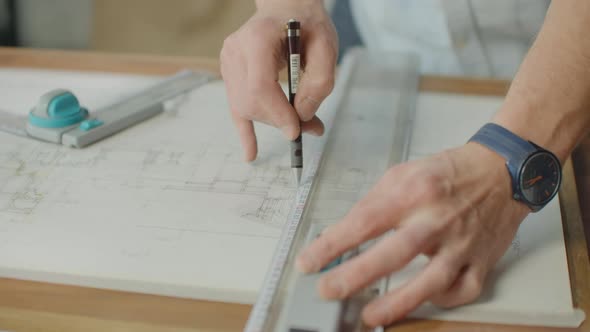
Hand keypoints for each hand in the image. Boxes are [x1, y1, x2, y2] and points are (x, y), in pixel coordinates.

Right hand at [220, 0, 337, 160]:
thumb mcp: (326, 46)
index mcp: (257, 39)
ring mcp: (228, 62)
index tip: (297, 129)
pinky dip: (245, 132)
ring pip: (245, 107)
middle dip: (279, 119)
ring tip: (299, 125)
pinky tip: (251, 153)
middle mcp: (236, 51)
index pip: (260, 86)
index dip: (278, 113)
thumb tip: (304, 117)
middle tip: (310, 127)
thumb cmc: (307, 24)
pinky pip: (235, 108)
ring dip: (272, 121)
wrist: (287, 8)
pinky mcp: (229, 74)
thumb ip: (319, 81)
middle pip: (252, 101)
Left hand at [295, 143, 529, 326]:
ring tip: (369, 317)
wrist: (502, 172)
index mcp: (413, 192)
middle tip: (327, 290)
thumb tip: (343, 234)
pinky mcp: (482, 260)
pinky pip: (462, 290)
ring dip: (398, 302)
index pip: (365, 221)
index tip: (308, 262)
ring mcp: (462, 243)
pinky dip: (442, 300)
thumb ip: (373, 203)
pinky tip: (421, 301)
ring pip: (431, 280)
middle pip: (395, 253)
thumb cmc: (448, 173)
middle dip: (356, 275)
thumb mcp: (403, 173)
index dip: (333, 244)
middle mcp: (437, 219)